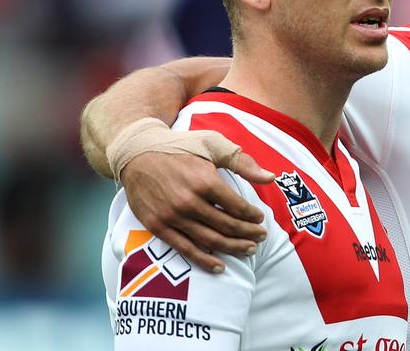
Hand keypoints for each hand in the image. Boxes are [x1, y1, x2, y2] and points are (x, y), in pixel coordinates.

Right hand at [119, 150, 274, 272]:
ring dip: (232, 247)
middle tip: (261, 237)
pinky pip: (184, 248)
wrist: (138, 153)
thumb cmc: (181, 147)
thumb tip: (271, 178)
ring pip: (209, 239)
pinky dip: (204, 259)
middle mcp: (190, 202)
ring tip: (249, 250)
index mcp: (206, 181)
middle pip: (226, 225)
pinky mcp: (157, 226)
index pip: (237, 207)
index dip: (252, 215)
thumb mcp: (214, 144)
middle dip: (248, 234)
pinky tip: (220, 266)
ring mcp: (172, 216)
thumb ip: (243, 163)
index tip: (260, 218)